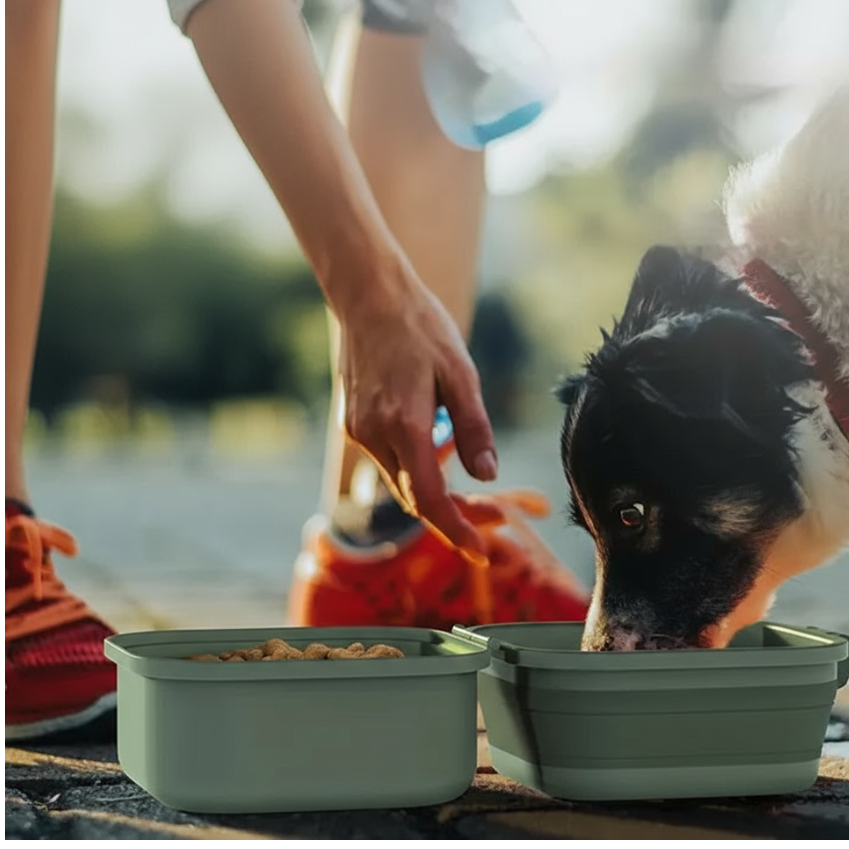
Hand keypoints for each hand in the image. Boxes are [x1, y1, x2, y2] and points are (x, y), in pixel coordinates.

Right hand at [337, 270, 496, 555]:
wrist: (368, 297)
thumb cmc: (421, 327)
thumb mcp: (461, 373)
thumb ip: (474, 428)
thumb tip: (487, 476)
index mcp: (405, 424)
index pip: (429, 498)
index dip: (455, 530)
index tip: (480, 551)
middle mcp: (375, 434)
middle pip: (415, 497)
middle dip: (454, 514)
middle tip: (495, 516)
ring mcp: (358, 430)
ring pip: (400, 480)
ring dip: (434, 489)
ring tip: (470, 477)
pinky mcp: (353, 422)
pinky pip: (388, 458)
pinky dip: (415, 464)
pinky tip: (436, 442)